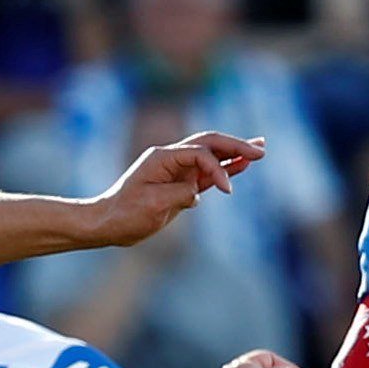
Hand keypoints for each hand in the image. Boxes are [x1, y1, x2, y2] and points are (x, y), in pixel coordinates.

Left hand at [88, 133, 265, 246]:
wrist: (106, 224)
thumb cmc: (125, 215)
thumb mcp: (153, 206)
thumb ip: (181, 195)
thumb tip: (197, 192)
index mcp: (162, 157)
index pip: (200, 154)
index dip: (217, 168)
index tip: (227, 190)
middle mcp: (170, 158)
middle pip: (209, 143)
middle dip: (236, 145)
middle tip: (262, 149)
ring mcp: (175, 169)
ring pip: (210, 154)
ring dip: (234, 152)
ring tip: (260, 149)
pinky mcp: (179, 184)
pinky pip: (205, 172)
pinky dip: (224, 168)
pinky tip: (242, 164)